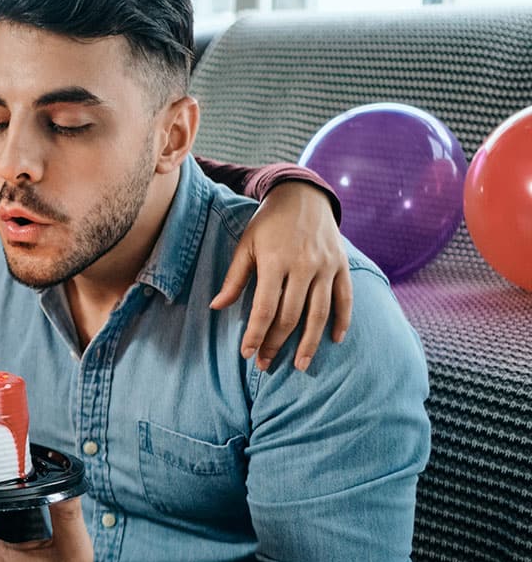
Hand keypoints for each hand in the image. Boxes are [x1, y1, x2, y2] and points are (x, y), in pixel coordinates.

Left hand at [211, 181, 351, 371]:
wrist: (303, 196)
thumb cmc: (268, 223)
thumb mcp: (246, 245)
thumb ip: (234, 278)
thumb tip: (216, 307)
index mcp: (275, 261)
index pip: (264, 308)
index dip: (255, 334)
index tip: (247, 354)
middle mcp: (303, 266)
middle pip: (291, 315)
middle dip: (276, 343)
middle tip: (265, 363)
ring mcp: (326, 266)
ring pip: (319, 313)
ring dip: (309, 343)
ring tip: (299, 365)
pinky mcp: (342, 265)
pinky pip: (345, 298)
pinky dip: (342, 321)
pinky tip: (334, 340)